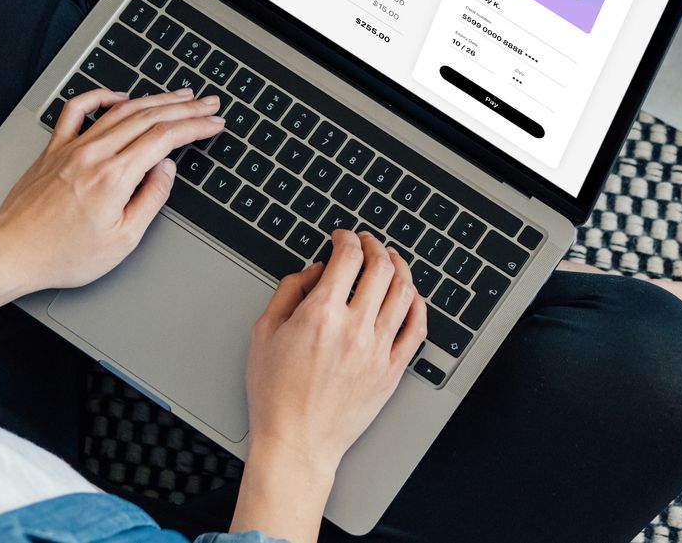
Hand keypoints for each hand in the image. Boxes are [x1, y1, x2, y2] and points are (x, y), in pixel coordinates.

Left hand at [0, 88, 222, 316]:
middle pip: (149, 117)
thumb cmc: (61, 254)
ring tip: (178, 95)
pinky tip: (119, 96)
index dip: (194, 126)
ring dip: (155, 99)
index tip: (212, 123)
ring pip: (121, 110)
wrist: (12, 251)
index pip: (165, 138)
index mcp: (114, 177)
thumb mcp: (121, 241)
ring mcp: (72, 147)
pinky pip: (78, 110)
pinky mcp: (54, 149)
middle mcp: (94, 154)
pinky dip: (102, 96)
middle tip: (208, 103)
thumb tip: (166, 170)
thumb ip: (150, 200)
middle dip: (184, 107)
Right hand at [230, 232, 426, 542]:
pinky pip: (417, 328)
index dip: (347, 238)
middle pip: (381, 267)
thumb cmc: (275, 395)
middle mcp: (355, 327)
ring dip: (400, 267)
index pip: (347, 257)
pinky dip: (418, 305)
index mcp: (321, 314)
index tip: (342, 237)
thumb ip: (288, 292)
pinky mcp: (392, 371)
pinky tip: (411, 296)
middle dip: (374, 246)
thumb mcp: (264, 333)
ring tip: (392, 260)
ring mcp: (378, 349)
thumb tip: (314, 271)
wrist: (297, 443)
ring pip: (404, 292)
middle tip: (367, 243)